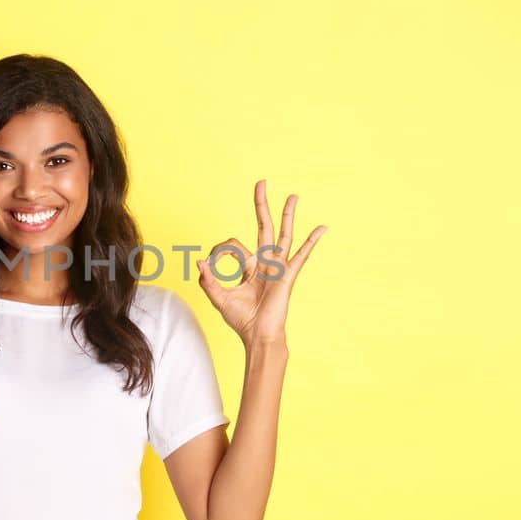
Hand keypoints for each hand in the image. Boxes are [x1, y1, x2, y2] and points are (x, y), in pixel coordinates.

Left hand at [196, 180, 326, 345]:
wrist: (257, 336)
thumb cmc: (242, 320)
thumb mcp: (219, 298)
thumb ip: (208, 281)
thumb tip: (198, 261)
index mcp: (249, 266)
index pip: (233, 245)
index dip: (218, 252)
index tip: (208, 264)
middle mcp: (265, 262)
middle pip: (264, 227)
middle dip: (261, 205)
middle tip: (261, 183)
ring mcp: (277, 267)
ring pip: (283, 235)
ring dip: (287, 214)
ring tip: (293, 195)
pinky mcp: (287, 275)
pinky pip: (301, 255)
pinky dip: (312, 241)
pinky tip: (322, 227)